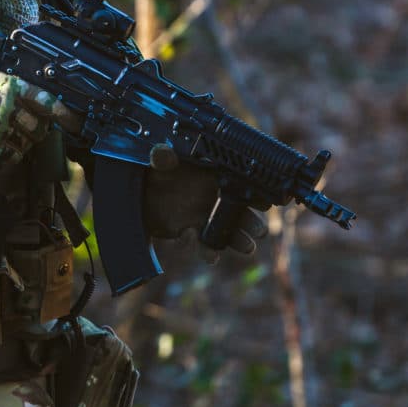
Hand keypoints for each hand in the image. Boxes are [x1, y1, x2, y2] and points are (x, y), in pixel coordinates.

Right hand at [0, 71, 76, 165]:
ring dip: (21, 141)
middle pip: (40, 128)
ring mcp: (0, 130)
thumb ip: (23, 88)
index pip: (47, 102)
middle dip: (36, 129)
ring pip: (28, 144)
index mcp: (12, 88)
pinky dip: (8, 152)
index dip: (65, 114)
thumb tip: (52, 102)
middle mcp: (8, 108)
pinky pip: (13, 156)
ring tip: (3, 131)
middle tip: (23, 124)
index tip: (75, 123)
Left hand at [144, 143, 267, 259]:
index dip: (254, 194)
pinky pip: (203, 245)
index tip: (264, 202)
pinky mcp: (192, 233)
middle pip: (242, 214)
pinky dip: (207, 251)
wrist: (143, 193)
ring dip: (239, 241)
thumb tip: (161, 153)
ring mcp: (205, 218)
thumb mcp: (161, 162)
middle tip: (259, 230)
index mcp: (214, 179)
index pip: (240, 186)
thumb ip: (163, 159)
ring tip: (247, 247)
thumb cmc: (159, 171)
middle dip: (252, 224)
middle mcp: (215, 201)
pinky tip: (209, 253)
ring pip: (229, 233)